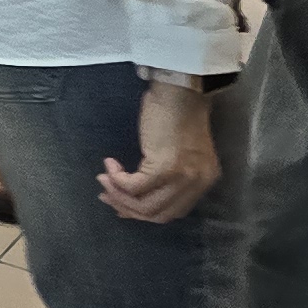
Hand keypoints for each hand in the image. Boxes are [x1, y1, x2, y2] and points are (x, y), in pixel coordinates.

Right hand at [97, 79, 224, 222]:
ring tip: (104, 179)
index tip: (121, 204)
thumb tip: (137, 190)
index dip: (143, 212)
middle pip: (158, 214)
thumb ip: (167, 174)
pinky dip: (117, 180)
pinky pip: (134, 186)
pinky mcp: (165, 168)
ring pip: (145, 205)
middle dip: (127, 207)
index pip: (172, 212)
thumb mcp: (178, 152)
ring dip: (118, 195)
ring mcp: (182, 178)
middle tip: (105, 194)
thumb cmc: (176, 115)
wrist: (180, 93)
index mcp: (203, 182)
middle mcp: (196, 184)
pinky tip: (110, 164)